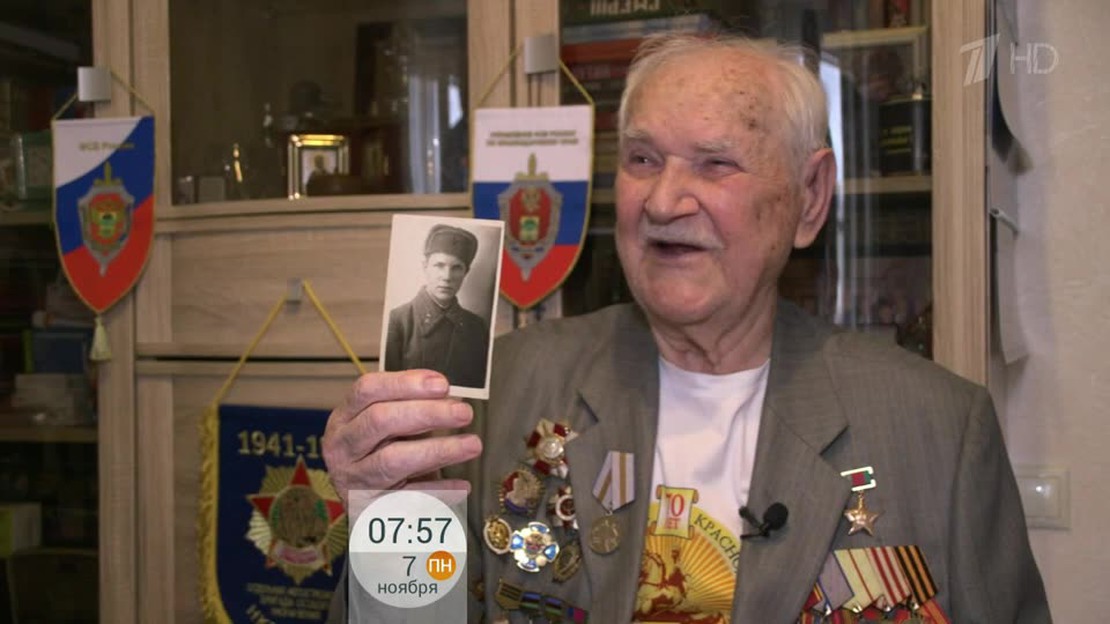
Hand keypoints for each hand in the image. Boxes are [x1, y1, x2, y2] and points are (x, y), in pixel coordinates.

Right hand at [322, 370, 481, 504]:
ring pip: (393, 461)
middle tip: (463, 412)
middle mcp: (343, 447)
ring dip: (437, 450)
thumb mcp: (382, 423)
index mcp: (344, 418)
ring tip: (472, 444)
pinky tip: (462, 484)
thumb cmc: (376, 452)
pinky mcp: (371, 509)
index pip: (367, 390)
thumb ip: (410, 407)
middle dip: (426, 413)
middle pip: (380, 421)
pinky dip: (437, 491)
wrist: (357, 498)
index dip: (404, 383)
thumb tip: (452, 399)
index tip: (442, 384)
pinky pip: (407, 499)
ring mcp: (354, 479)